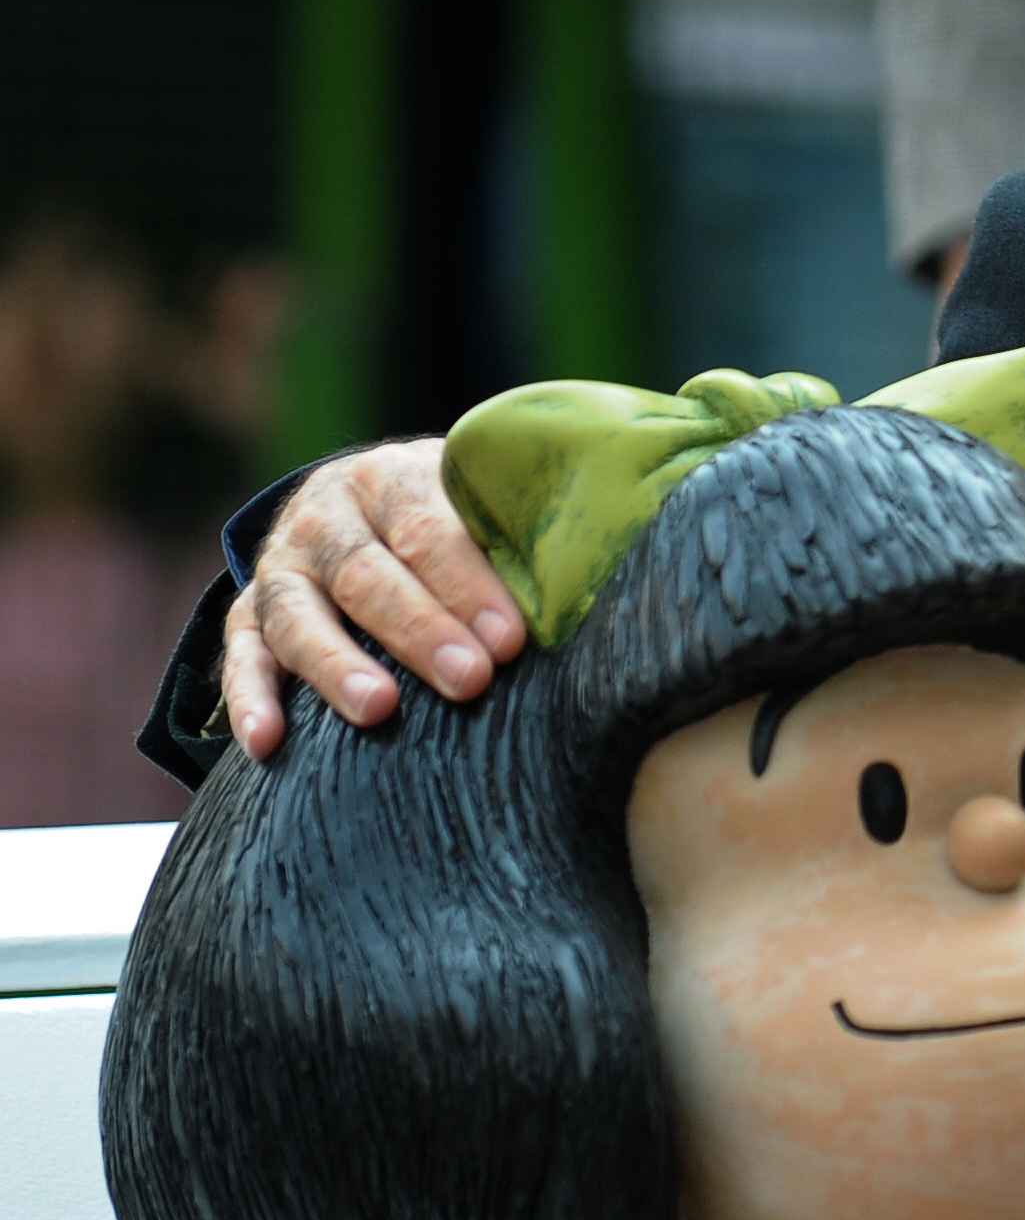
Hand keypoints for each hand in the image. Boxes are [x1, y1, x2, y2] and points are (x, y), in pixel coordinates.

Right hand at [221, 436, 523, 758]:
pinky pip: (240, 657)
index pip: (428, 527)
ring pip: (296, 615)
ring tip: (378, 710)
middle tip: (470, 680)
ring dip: (336, 664)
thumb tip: (588, 583)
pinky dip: (251, 698)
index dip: (468, 583)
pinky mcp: (247, 616)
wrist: (365, 506)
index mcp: (392, 477)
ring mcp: (279, 567)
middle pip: (367, 574)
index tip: (512, 639)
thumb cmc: (455, 520)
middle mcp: (325, 517)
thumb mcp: (482, 504)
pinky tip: (268, 742)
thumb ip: (520, 532)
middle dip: (420, 629)